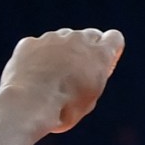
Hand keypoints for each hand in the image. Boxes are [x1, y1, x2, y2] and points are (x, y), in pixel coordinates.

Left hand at [0, 28, 124, 133]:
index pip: (114, 38)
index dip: (109, 50)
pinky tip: (31, 75)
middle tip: (75, 71)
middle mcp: (78, 39)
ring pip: (61, 39)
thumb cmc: (63, 109)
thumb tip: (86, 74)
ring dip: (60, 51)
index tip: (101, 64)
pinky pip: (36, 46)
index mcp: (100, 54)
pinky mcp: (29, 43)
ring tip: (49, 77)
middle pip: (89, 35)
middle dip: (85, 49)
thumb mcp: (90, 98)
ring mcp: (52, 38)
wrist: (29, 105)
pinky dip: (35, 56)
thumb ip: (92, 78)